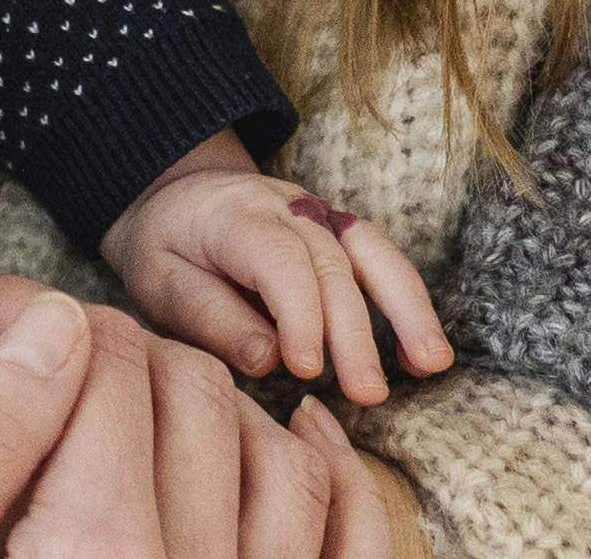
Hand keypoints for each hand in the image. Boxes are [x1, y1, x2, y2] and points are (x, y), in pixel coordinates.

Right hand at [0, 280, 362, 558]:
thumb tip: (60, 324)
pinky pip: (345, 543)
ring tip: (140, 396)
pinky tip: (300, 437)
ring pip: (280, 451)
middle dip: (113, 349)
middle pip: (189, 389)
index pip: (100, 355)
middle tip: (40, 361)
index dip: (27, 308)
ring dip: (218, 403)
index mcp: (94, 548)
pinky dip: (337, 478)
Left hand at [98, 140, 455, 409]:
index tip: (307, 370)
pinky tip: (422, 354)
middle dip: (354, 332)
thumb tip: (269, 360)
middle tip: (367, 393)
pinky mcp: (340, 232)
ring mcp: (320, 215)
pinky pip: (383, 260)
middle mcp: (287, 208)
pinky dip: (408, 303)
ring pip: (374, 255)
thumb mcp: (159, 282)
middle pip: (332, 265)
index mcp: (234, 216)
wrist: (174, 196)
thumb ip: (209, 318)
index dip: (300, 314)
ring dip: (407, 310)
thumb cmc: (165, 249)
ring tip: (431, 364)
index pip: (280, 260)